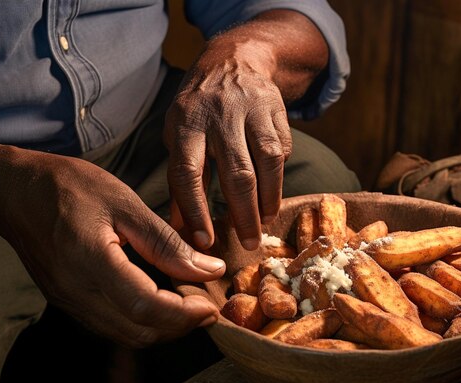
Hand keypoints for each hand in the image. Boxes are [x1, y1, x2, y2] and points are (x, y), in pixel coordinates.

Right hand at [0, 150, 225, 346]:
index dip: (184, 315)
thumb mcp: (124, 203)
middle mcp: (77, 293)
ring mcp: (70, 302)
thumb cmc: (69, 188)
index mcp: (91, 262)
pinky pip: (111, 326)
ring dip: (162, 327)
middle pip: (138, 332)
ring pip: (126, 335)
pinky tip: (158, 300)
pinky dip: (141, 322)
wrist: (14, 192)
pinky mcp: (68, 302)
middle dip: (179, 326)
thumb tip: (208, 269)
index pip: (146, 308)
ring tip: (187, 303)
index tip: (210, 304)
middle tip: (205, 304)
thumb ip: (166, 242)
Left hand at [164, 51, 291, 250]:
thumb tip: (182, 231)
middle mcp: (219, 115)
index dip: (197, 210)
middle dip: (245, 215)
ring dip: (269, 199)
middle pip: (236, 173)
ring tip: (266, 222)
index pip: (188, 173)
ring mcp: (251, 109)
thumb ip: (180, 181)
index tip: (206, 240)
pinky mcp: (276, 108)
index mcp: (186, 124)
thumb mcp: (178, 136)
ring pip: (268, 162)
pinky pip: (283, 148)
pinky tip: (272, 191)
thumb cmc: (197, 110)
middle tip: (250, 244)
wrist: (232, 61)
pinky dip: (279, 175)